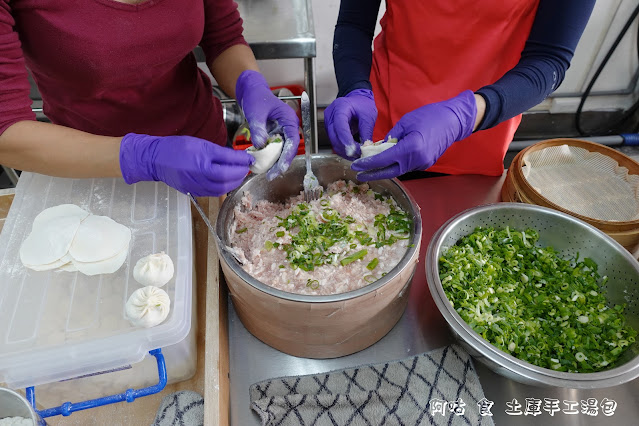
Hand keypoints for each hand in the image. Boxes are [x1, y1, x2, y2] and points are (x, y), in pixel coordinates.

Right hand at [119, 133, 253, 196]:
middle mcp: (199, 176)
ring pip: (222, 189)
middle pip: (228, 179)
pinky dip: (224, 187)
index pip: (228, 163)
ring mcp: (196, 186)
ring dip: (234, 182)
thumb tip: (240, 157)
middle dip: (240, 174)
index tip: (251, 159)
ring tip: (239, 174)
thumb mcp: (202, 144)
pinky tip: (227, 180)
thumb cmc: (178, 148)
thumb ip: (222, 153)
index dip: (242, 161)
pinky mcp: (194, 192)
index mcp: (202, 161)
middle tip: (247, 167)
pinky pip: (213, 192)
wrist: (156, 159)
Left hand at [235, 70, 299, 179]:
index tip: (281, 167)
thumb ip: (258, 128)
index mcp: (289, 119)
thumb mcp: (256, 112)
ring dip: (275, 162)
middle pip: (289, 149)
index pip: (293, 140)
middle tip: (272, 175)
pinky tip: (262, 165)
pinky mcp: (274, 136)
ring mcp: (282, 132)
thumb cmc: (256, 98)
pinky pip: (274, 149)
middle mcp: (288, 127)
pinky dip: (269, 157)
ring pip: (282, 151)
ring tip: (267, 174)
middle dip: (281, 163)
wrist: (251, 92)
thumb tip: (260, 144)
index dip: (288, 155)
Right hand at [324, 89, 376, 160]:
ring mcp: (328, 123)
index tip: (354, 150)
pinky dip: (343, 149)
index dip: (346, 139)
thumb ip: (366, 131)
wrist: (357, 100)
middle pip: (334, 136)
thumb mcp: (368, 115)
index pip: (340, 126)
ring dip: (344, 151)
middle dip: (346, 148)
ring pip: (333, 141)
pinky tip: (352, 152)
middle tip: (358, 155)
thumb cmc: (362, 104)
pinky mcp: (330, 130)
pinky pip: (334, 142)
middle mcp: (330, 115)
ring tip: (357, 155)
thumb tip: (366, 147)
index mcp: (340, 107)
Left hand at [351, 90, 476, 180]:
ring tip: (369, 166)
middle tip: (358, 174)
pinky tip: (386, 162)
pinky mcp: (425, 163)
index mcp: (410, 148)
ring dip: (383, 169)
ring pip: (398, 170)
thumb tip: (379, 147)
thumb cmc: (430, 116)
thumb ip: (391, 137)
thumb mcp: (405, 122)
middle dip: (372, 174)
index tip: (355, 166)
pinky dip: (395, 165)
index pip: (383, 160)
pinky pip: (406, 166)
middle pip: (389, 172)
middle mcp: (416, 160)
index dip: (367, 164)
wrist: (453, 120)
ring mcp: (422, 164)